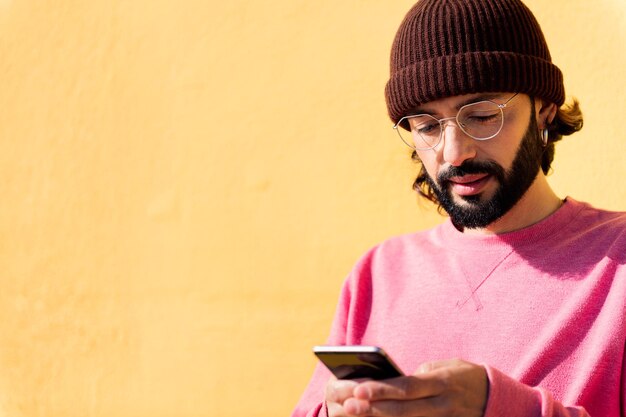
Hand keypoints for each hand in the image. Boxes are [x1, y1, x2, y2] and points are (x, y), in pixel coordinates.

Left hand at [326, 359, 487, 416]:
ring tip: (356, 415)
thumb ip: (420, 376)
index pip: (407, 387)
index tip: (358, 389)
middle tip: (349, 406)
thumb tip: (392, 384)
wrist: (497, 398)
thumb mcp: (445, 367)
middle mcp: (443, 404)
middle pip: (403, 409)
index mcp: (442, 382)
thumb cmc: (465, 376)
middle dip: (373, 409)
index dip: (382, 390)